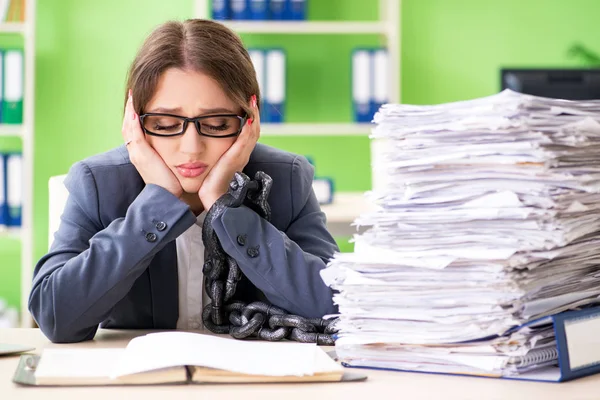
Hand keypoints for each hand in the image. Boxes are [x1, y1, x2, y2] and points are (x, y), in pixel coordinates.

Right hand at [122, 90, 182, 197]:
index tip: (137, 104)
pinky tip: (135, 111)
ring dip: (129, 111)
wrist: (168, 197)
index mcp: (141, 154)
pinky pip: (135, 136)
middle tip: (132, 95)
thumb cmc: (171, 184)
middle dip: (129, 110)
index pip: (133, 131)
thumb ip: (167, 154)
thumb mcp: (167, 165)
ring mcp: (137, 154)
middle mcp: (135, 153)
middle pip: (127, 127)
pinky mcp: (142, 156)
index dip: (133, 117)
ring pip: (128, 128)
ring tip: (132, 97)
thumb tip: (176, 144)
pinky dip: (134, 123)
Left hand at [198, 95, 259, 209]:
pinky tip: (248, 116)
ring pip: (252, 131)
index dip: (248, 119)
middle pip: (253, 129)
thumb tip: (199, 141)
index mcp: (237, 155)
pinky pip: (246, 139)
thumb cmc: (209, 185)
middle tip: (250, 97)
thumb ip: (211, 154)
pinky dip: (249, 127)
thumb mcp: (211, 165)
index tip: (244, 105)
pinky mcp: (237, 158)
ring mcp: (241, 156)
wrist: (212, 199)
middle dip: (253, 113)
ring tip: (251, 100)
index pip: (246, 133)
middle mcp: (242, 154)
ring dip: (253, 115)